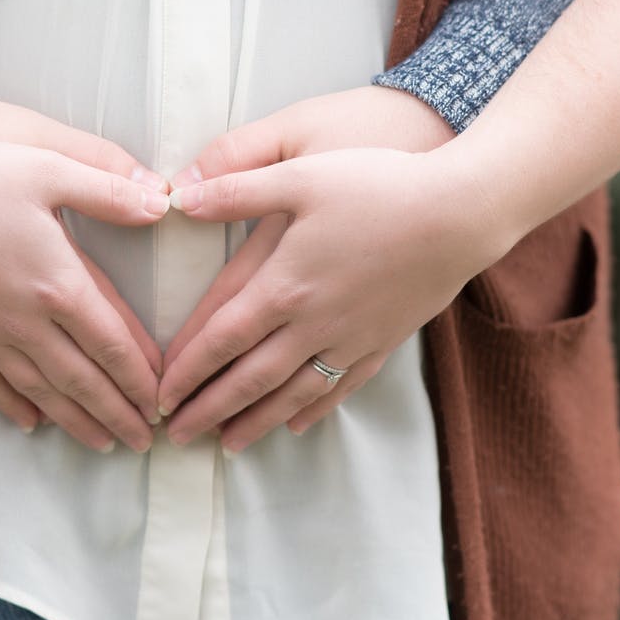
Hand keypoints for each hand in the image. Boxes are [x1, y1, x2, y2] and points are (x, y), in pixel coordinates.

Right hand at [0, 88, 171, 451]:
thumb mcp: (46, 169)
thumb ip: (107, 190)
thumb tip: (161, 204)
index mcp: (58, 284)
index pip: (113, 344)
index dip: (142, 376)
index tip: (163, 400)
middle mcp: (27, 321)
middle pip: (84, 381)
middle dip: (119, 414)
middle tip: (145, 441)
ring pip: (42, 392)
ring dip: (77, 421)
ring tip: (102, 444)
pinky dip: (16, 406)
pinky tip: (33, 422)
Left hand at [159, 92, 513, 452]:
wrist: (460, 213)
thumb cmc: (379, 185)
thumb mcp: (301, 175)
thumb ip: (238, 188)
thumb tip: (179, 198)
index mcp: (284, 284)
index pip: (220, 339)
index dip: (186, 370)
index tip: (158, 394)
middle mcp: (312, 322)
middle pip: (249, 379)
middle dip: (208, 410)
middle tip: (175, 435)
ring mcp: (350, 338)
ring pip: (292, 393)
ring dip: (253, 421)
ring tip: (226, 444)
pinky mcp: (384, 340)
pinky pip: (341, 387)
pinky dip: (313, 409)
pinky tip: (296, 423)